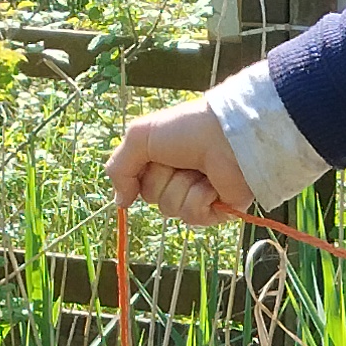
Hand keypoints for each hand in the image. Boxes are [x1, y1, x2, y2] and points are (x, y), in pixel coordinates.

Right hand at [106, 102, 250, 228]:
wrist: (226, 136)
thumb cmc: (187, 128)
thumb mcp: (140, 136)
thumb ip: (119, 168)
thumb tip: (119, 202)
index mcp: (163, 160)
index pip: (139, 184)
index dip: (138, 177)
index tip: (146, 163)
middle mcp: (179, 178)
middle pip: (152, 198)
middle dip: (161, 179)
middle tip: (178, 160)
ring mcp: (198, 195)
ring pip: (171, 209)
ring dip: (181, 187)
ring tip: (198, 170)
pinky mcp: (217, 210)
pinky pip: (193, 217)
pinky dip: (199, 198)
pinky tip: (211, 184)